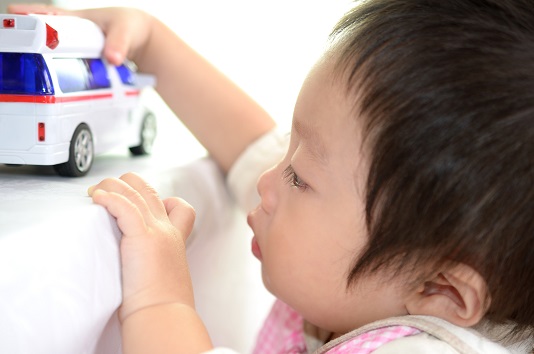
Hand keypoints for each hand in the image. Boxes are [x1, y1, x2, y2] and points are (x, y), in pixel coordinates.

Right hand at [7, 4, 152, 65]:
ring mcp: (77, 50)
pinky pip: (70, 70)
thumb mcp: (124, 31)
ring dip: (44, 67)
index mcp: (77, 20)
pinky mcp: (85, 64)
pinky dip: (63, 79)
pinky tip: (57, 91)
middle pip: (44, 41)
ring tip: (30, 79)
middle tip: (12, 56)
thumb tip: (112, 57)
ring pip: (56, 58)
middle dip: (27, 47)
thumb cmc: (130, 27)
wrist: (142, 39)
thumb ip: (119, 43)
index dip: (28, 18)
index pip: (47, 17)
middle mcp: (72, 34)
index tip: (11, 17)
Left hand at [88, 172, 195, 321]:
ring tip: (94, 192)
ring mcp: (157, 232)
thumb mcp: (165, 276)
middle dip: (125, 183)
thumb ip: (154, 261)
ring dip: (110, 187)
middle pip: (150, 190)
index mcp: (175, 239)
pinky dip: (110, 198)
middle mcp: (167, 231)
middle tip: (105, 191)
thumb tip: (133, 262)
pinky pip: (125, 206)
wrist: (163, 316)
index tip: (139, 204)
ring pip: (135, 192)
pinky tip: (97, 198)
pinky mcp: (143, 238)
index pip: (179, 206)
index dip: (160, 198)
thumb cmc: (160, 305)